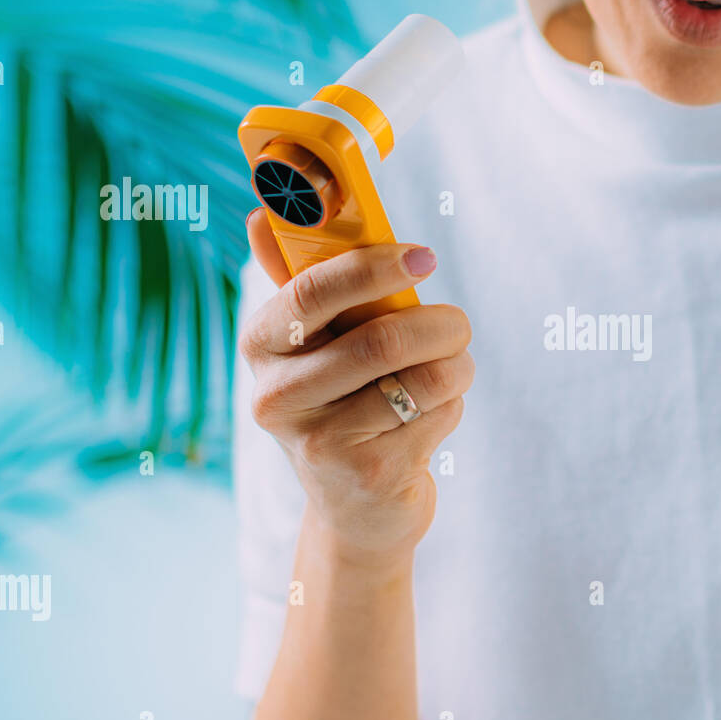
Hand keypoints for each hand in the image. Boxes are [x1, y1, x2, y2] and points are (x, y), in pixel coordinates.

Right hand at [239, 209, 474, 562]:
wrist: (355, 506)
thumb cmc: (342, 401)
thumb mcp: (316, 344)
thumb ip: (301, 279)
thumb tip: (263, 213)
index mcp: (261, 345)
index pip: (311, 292)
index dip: (373, 267)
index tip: (424, 256)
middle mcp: (278, 396)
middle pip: (382, 340)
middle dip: (441, 325)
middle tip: (459, 323)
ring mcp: (321, 442)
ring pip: (423, 378)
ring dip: (457, 366)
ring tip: (454, 368)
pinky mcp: (369, 473)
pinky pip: (437, 414)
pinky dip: (453, 405)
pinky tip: (433, 415)